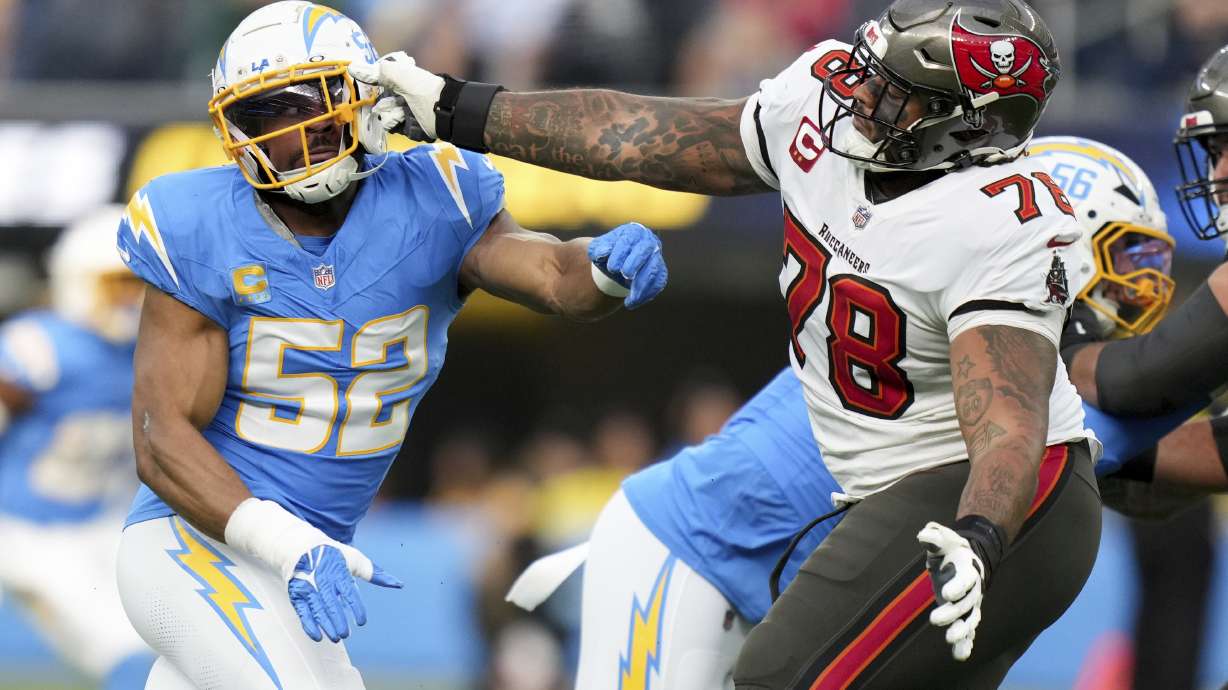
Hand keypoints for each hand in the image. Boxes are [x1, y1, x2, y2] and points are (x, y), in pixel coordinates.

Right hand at [287, 543, 402, 642]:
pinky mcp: (297, 594)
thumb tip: (398, 584)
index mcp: (339, 571)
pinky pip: (302, 612)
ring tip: (336, 637)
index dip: (355, 608)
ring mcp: (308, 587)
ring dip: (326, 626)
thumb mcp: (355, 560)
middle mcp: (322, 579)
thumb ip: (375, 574)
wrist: (301, 547)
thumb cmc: (334, 555)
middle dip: (339, 621)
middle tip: (346, 634)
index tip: (362, 622)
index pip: (349, 593)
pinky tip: (318, 636)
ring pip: (317, 610)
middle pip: (331, 604)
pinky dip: (309, 626)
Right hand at [350, 52, 443, 139]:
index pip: (378, 85)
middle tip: (389, 102)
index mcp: (401, 82)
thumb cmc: (422, 88)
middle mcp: (401, 97)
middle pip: (379, 103)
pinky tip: (404, 120)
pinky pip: (393, 128)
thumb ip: (376, 72)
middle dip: (382, 104)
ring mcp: (404, 113)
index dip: (372, 88)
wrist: (443, 111)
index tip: (364, 89)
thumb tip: (352, 67)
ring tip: (401, 112)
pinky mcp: (408, 128)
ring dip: (392, 115)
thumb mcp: (399, 75)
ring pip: (385, 117)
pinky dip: (397, 125)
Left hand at [588, 223, 667, 308]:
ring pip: (654, 270)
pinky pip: (658, 283)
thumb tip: (603, 252)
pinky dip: (646, 294)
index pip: (629, 240)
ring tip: (629, 299)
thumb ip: (599, 249)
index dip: (621, 254)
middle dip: (635, 263)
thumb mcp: (599, 249)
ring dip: (642, 285)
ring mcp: (657, 257)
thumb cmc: (608, 252)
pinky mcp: (660, 271)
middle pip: (645, 251)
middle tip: (625, 275)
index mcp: (633, 232)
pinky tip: (632, 303)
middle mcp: (648, 241)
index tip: (612, 268)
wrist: (618, 261)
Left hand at [917, 521, 984, 660]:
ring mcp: (969, 605)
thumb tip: (924, 534)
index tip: (946, 593)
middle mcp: (972, 591)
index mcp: (968, 571)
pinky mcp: (964, 615)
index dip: (957, 586)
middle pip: (964, 604)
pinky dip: (965, 643)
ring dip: (962, 632)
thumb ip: (934, 536)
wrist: (966, 559)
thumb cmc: (951, 549)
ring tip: (952, 641)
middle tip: (934, 620)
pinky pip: (968, 632)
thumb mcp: (943, 539)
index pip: (965, 580)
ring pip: (969, 621)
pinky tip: (960, 655)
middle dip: (951, 613)